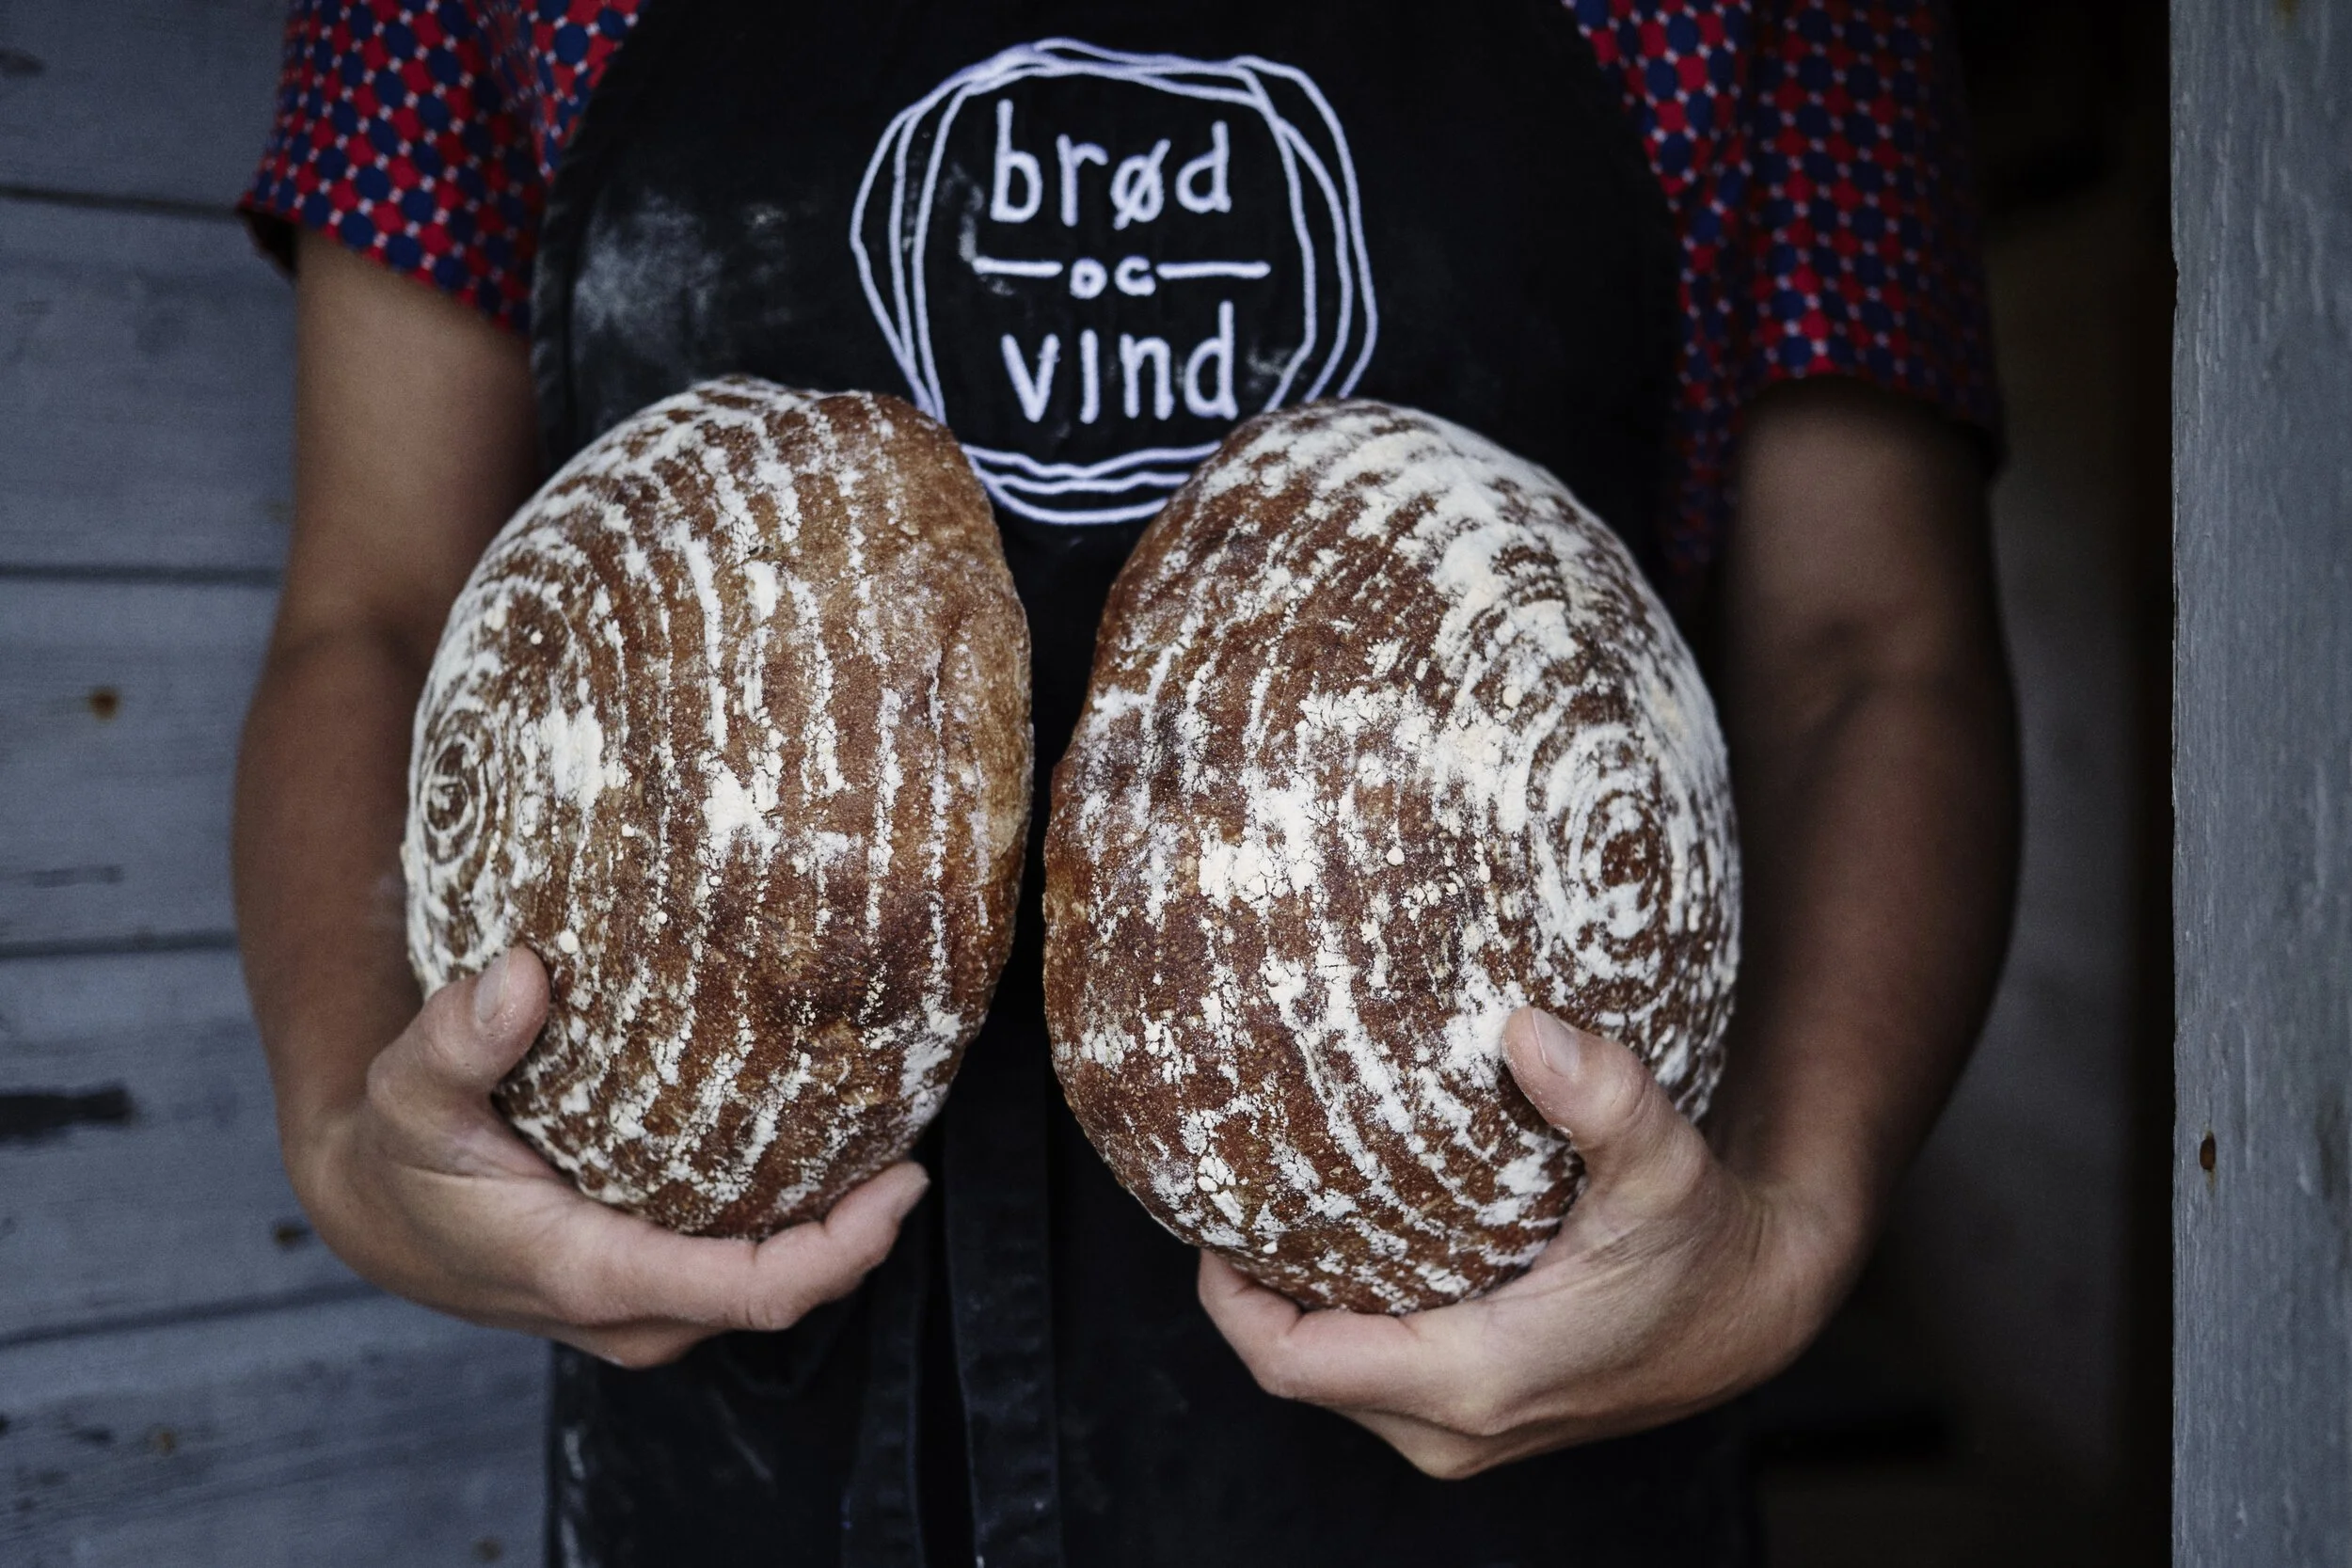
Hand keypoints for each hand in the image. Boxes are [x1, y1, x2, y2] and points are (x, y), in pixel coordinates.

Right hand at [284, 945, 928, 1367]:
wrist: (374, 1208)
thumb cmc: (400, 1151)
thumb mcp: (406, 1089)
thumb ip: (457, 1039)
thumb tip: (525, 979)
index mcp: (592, 1273)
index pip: (753, 1291)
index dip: (844, 1249)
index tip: (906, 1183)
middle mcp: (632, 1310)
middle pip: (784, 1295)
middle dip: (859, 1233)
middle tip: (915, 1138)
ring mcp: (645, 1307)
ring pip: (768, 1288)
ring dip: (832, 1232)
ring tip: (886, 1140)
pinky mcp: (649, 1286)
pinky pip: (744, 1271)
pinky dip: (793, 1228)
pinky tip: (825, 1156)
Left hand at [1197, 1007, 1861, 1477]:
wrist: (1752, 1309)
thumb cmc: (1702, 1243)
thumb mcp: (1664, 1165)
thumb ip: (1602, 1098)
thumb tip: (1525, 1028)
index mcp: (1473, 1379)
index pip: (1293, 1361)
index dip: (1228, 1296)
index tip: (1210, 1215)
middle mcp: (1453, 1427)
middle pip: (1297, 1369)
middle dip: (1254, 1290)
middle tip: (1236, 1190)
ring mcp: (1461, 1434)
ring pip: (1331, 1377)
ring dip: (1297, 1306)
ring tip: (1277, 1210)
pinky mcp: (1474, 1419)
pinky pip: (1367, 1377)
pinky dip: (1342, 1318)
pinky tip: (1343, 1241)